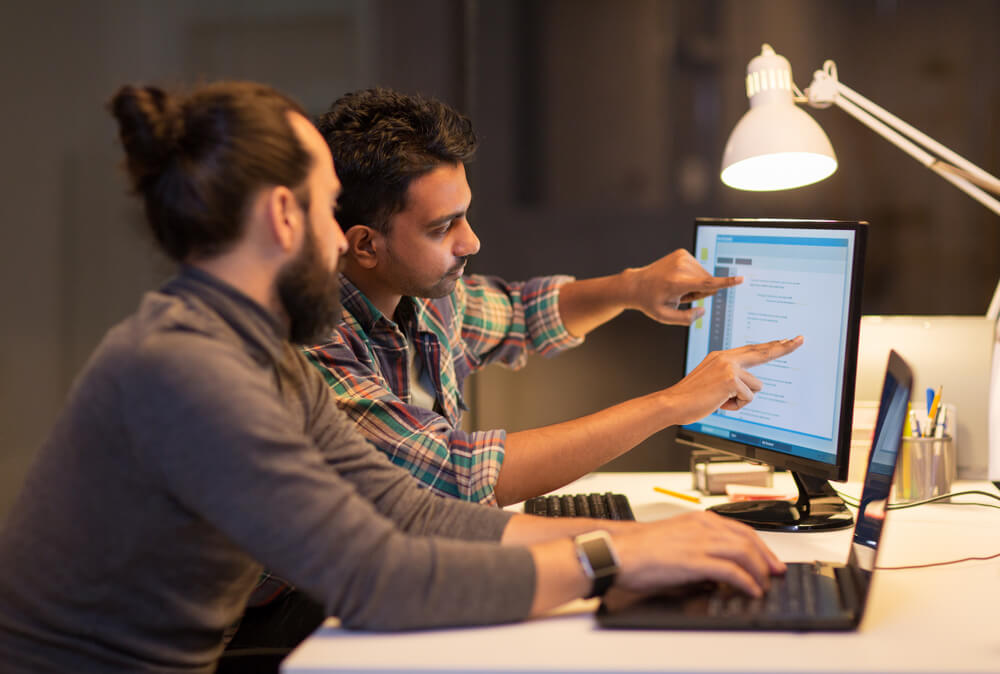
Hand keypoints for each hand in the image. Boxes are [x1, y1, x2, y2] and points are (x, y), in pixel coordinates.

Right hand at [612, 511, 785, 597]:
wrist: (619, 552)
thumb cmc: (640, 548)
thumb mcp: (676, 538)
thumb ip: (699, 547)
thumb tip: (718, 568)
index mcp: (698, 519)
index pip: (741, 529)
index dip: (761, 546)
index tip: (769, 559)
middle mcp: (702, 527)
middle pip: (748, 539)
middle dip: (767, 558)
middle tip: (775, 573)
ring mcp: (699, 542)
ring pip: (743, 552)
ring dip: (759, 570)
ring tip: (763, 584)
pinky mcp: (693, 560)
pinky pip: (730, 570)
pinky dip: (745, 581)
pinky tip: (750, 590)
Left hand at [626, 249, 741, 325]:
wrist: (636, 284)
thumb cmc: (650, 301)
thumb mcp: (666, 317)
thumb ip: (686, 319)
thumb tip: (702, 310)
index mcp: (677, 283)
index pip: (706, 283)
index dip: (725, 283)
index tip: (740, 279)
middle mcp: (680, 267)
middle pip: (707, 282)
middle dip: (699, 292)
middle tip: (679, 296)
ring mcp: (681, 257)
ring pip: (704, 275)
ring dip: (695, 284)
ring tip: (677, 288)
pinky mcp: (682, 253)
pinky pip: (699, 268)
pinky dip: (692, 276)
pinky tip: (677, 279)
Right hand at [662, 337, 803, 423]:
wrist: (673, 403)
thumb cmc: (690, 398)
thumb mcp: (711, 382)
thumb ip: (729, 378)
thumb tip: (748, 388)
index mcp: (721, 356)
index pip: (752, 350)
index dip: (771, 346)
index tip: (787, 340)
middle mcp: (726, 357)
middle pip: (762, 352)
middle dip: (784, 348)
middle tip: (801, 339)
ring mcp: (729, 367)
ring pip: (756, 387)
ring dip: (741, 399)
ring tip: (720, 400)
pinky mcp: (731, 379)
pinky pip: (748, 398)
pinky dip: (736, 406)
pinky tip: (719, 403)